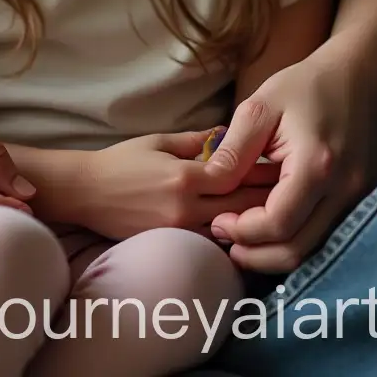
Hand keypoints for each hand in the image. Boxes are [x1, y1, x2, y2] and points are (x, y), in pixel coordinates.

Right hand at [77, 131, 279, 240]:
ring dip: (253, 218)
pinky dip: (230, 233)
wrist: (86, 192)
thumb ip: (196, 140)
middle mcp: (185, 207)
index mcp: (184, 176)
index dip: (260, 169)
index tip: (281, 162)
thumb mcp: (158, 141)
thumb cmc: (121, 161)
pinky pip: (211, 242)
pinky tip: (246, 227)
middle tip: (291, 184)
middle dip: (266, 195)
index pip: (235, 175)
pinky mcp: (172, 243)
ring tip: (277, 207)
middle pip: (240, 205)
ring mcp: (179, 230)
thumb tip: (228, 133)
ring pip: (230, 228)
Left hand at [205, 53, 376, 271]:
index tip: (219, 222)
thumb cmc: (304, 87)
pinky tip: (272, 229)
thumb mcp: (259, 108)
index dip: (243, 231)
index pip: (278, 222)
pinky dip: (296, 240)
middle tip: (227, 242)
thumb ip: (234, 151)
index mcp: (317, 164)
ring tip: (244, 241)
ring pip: (315, 252)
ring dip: (275, 253)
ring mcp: (361, 200)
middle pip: (298, 249)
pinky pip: (327, 237)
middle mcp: (346, 190)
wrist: (357, 79)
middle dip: (256, 254)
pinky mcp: (364, 202)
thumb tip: (209, 187)